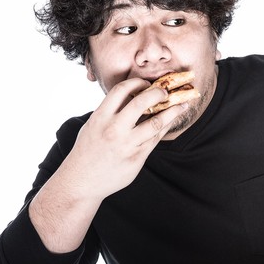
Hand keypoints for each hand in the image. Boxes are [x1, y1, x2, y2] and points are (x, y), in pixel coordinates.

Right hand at [63, 77, 185, 201]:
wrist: (82, 180)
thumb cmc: (88, 150)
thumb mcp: (93, 124)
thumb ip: (110, 111)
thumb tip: (132, 96)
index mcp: (101, 117)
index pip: (122, 90)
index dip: (137, 82)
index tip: (145, 83)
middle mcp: (114, 129)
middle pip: (142, 102)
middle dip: (158, 93)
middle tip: (166, 92)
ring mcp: (127, 145)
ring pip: (156, 123)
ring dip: (172, 112)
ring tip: (181, 105)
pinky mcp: (137, 159)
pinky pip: (155, 140)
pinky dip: (165, 128)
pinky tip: (170, 122)